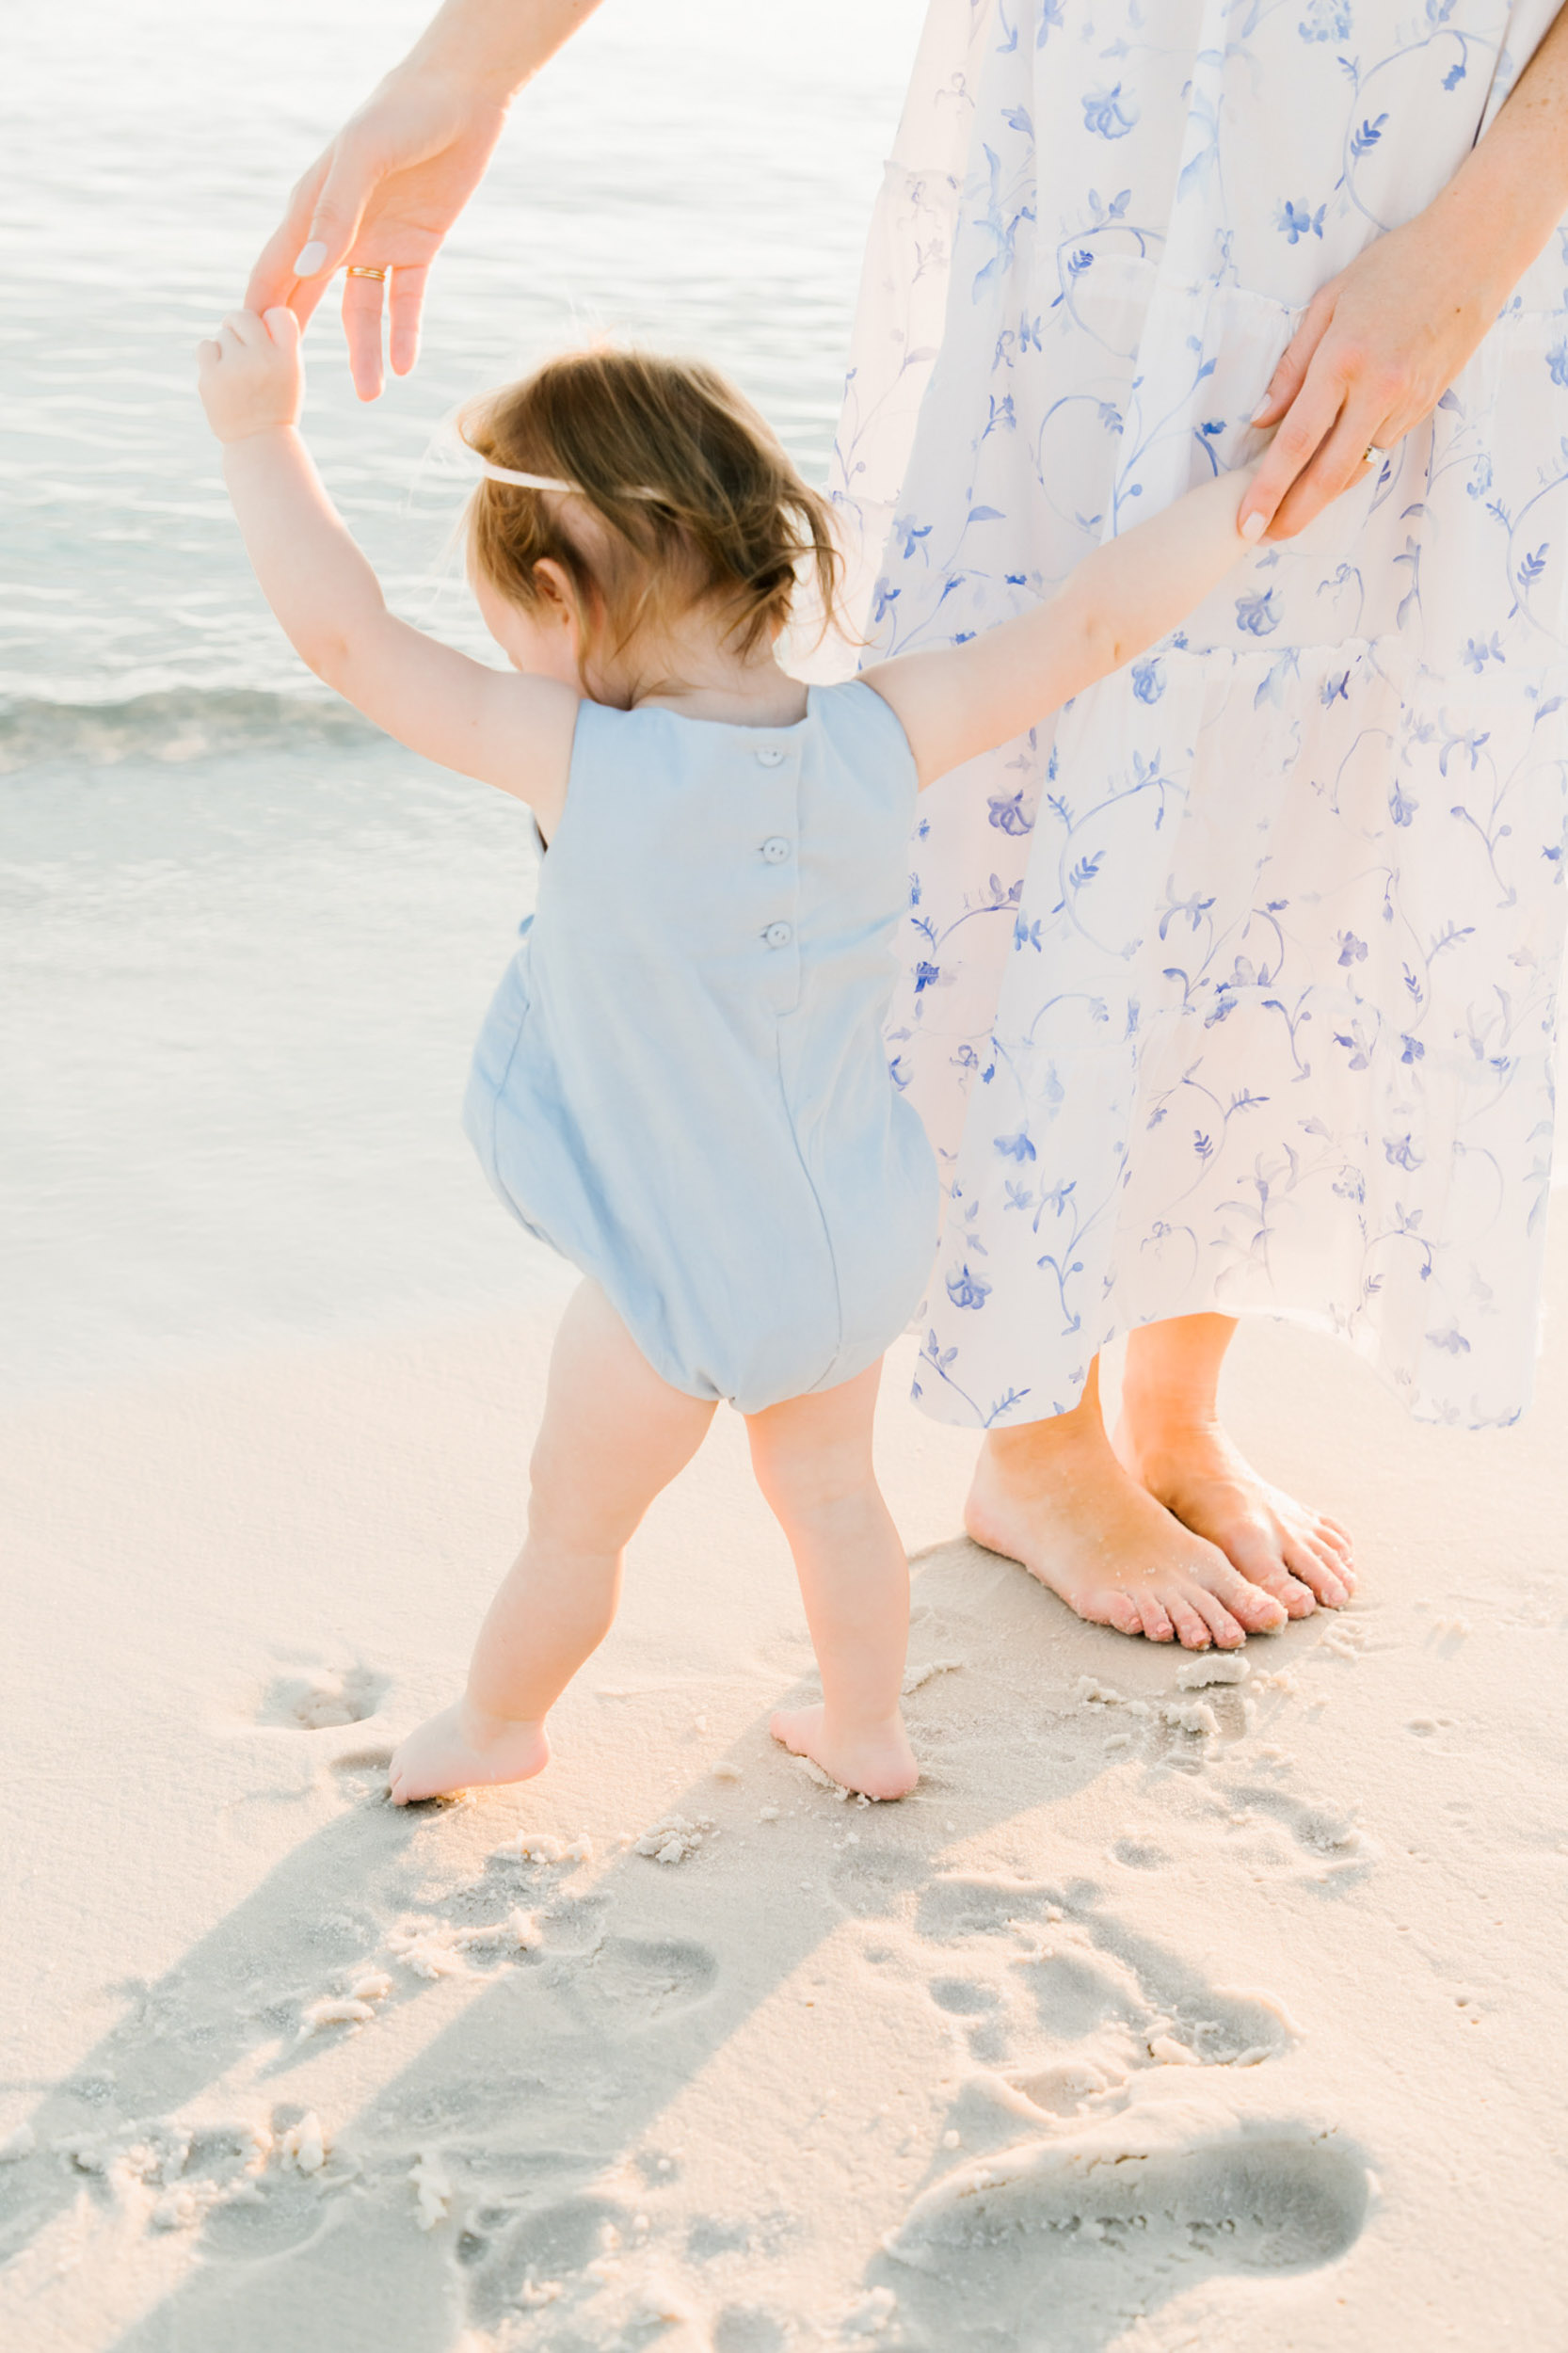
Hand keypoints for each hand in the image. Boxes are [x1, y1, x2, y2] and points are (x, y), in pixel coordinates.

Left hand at [196, 308, 303, 445]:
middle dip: (239, 327)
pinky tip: (221, 376)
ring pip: (222, 334)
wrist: (259, 443)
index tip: (267, 340)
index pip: (279, 315)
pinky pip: (205, 346)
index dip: (270, 322)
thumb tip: (253, 310)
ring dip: (226, 348)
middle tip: (242, 348)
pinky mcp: (212, 378)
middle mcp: (263, 359)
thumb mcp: (291, 373)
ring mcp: (236, 368)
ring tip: (236, 374)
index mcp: (288, 358)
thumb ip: (279, 341)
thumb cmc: (276, 404)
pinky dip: (211, 357)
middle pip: (243, 317)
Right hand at [245, 67, 510, 403]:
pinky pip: (405, 303)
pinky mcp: (417, 249)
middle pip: (310, 300)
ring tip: (368, 394)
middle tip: (290, 393)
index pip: (275, 270)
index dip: (259, 312)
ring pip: (361, 312)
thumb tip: (308, 270)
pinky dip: (404, 334)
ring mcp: (378, 243)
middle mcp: (339, 232)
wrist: (460, 98)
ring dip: (363, 352)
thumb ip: (335, 213)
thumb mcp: (362, 157)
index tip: (243, 359)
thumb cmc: (399, 113)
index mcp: (311, 208)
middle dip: (300, 345)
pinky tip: (403, 366)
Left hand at [1239, 200, 1507, 541]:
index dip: (1267, 490)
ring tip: (1287, 516)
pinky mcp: (1424, 407)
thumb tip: (1263, 418)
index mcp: (1343, 360)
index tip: (1245, 521)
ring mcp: (1405, 403)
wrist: (1474, 252)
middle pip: (1327, 474)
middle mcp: (1377, 390)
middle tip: (1262, 537)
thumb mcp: (1329, 301)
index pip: (1296, 442)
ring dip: (1320, 499)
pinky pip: (1379, 451)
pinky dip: (1350, 471)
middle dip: (1291, 514)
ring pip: (1356, 469)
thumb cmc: (1394, 266)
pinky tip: (1326, 481)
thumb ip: (1292, 365)